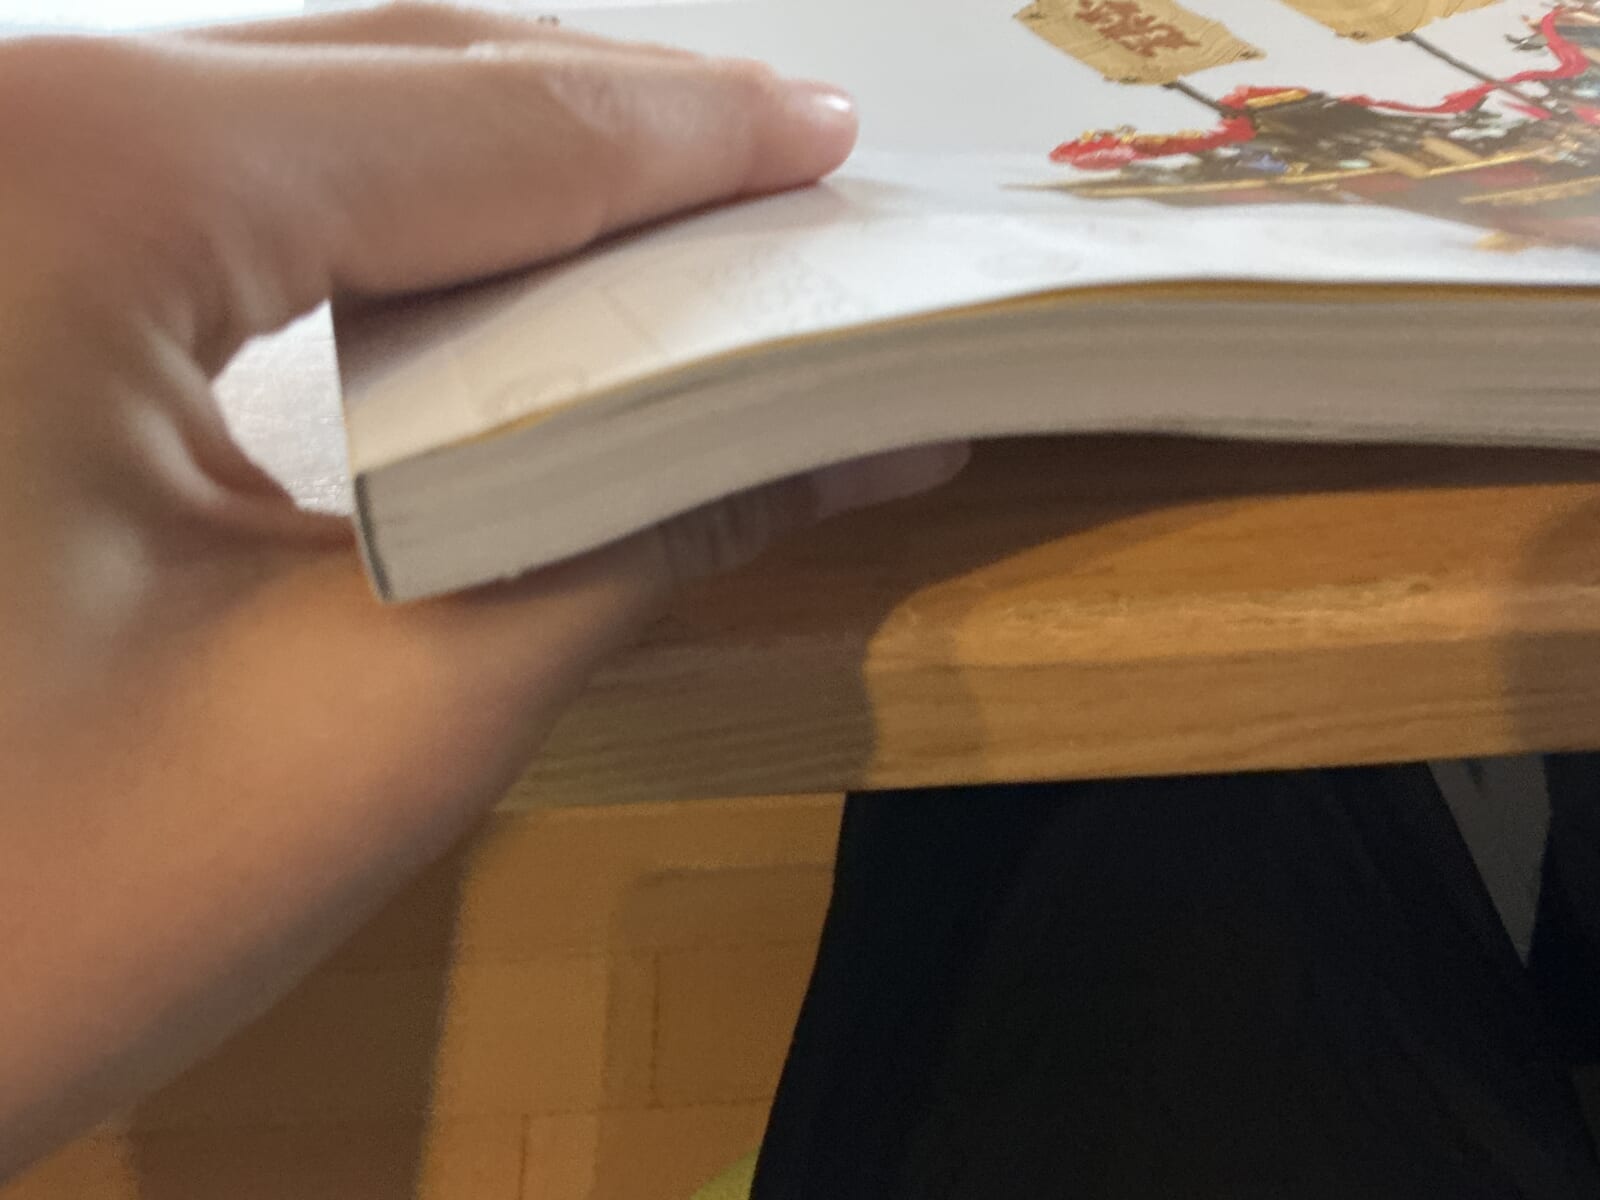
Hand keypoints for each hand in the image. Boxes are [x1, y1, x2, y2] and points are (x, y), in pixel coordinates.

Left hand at [0, 3, 966, 1174]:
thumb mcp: (366, 732)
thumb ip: (633, 546)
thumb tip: (845, 443)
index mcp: (64, 189)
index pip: (475, 128)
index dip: (689, 140)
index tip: (830, 144)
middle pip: (374, 74)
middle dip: (599, 126)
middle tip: (777, 177)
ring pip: (275, 111)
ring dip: (480, 164)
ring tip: (651, 225)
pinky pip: (184, 188)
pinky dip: (352, 219)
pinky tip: (455, 277)